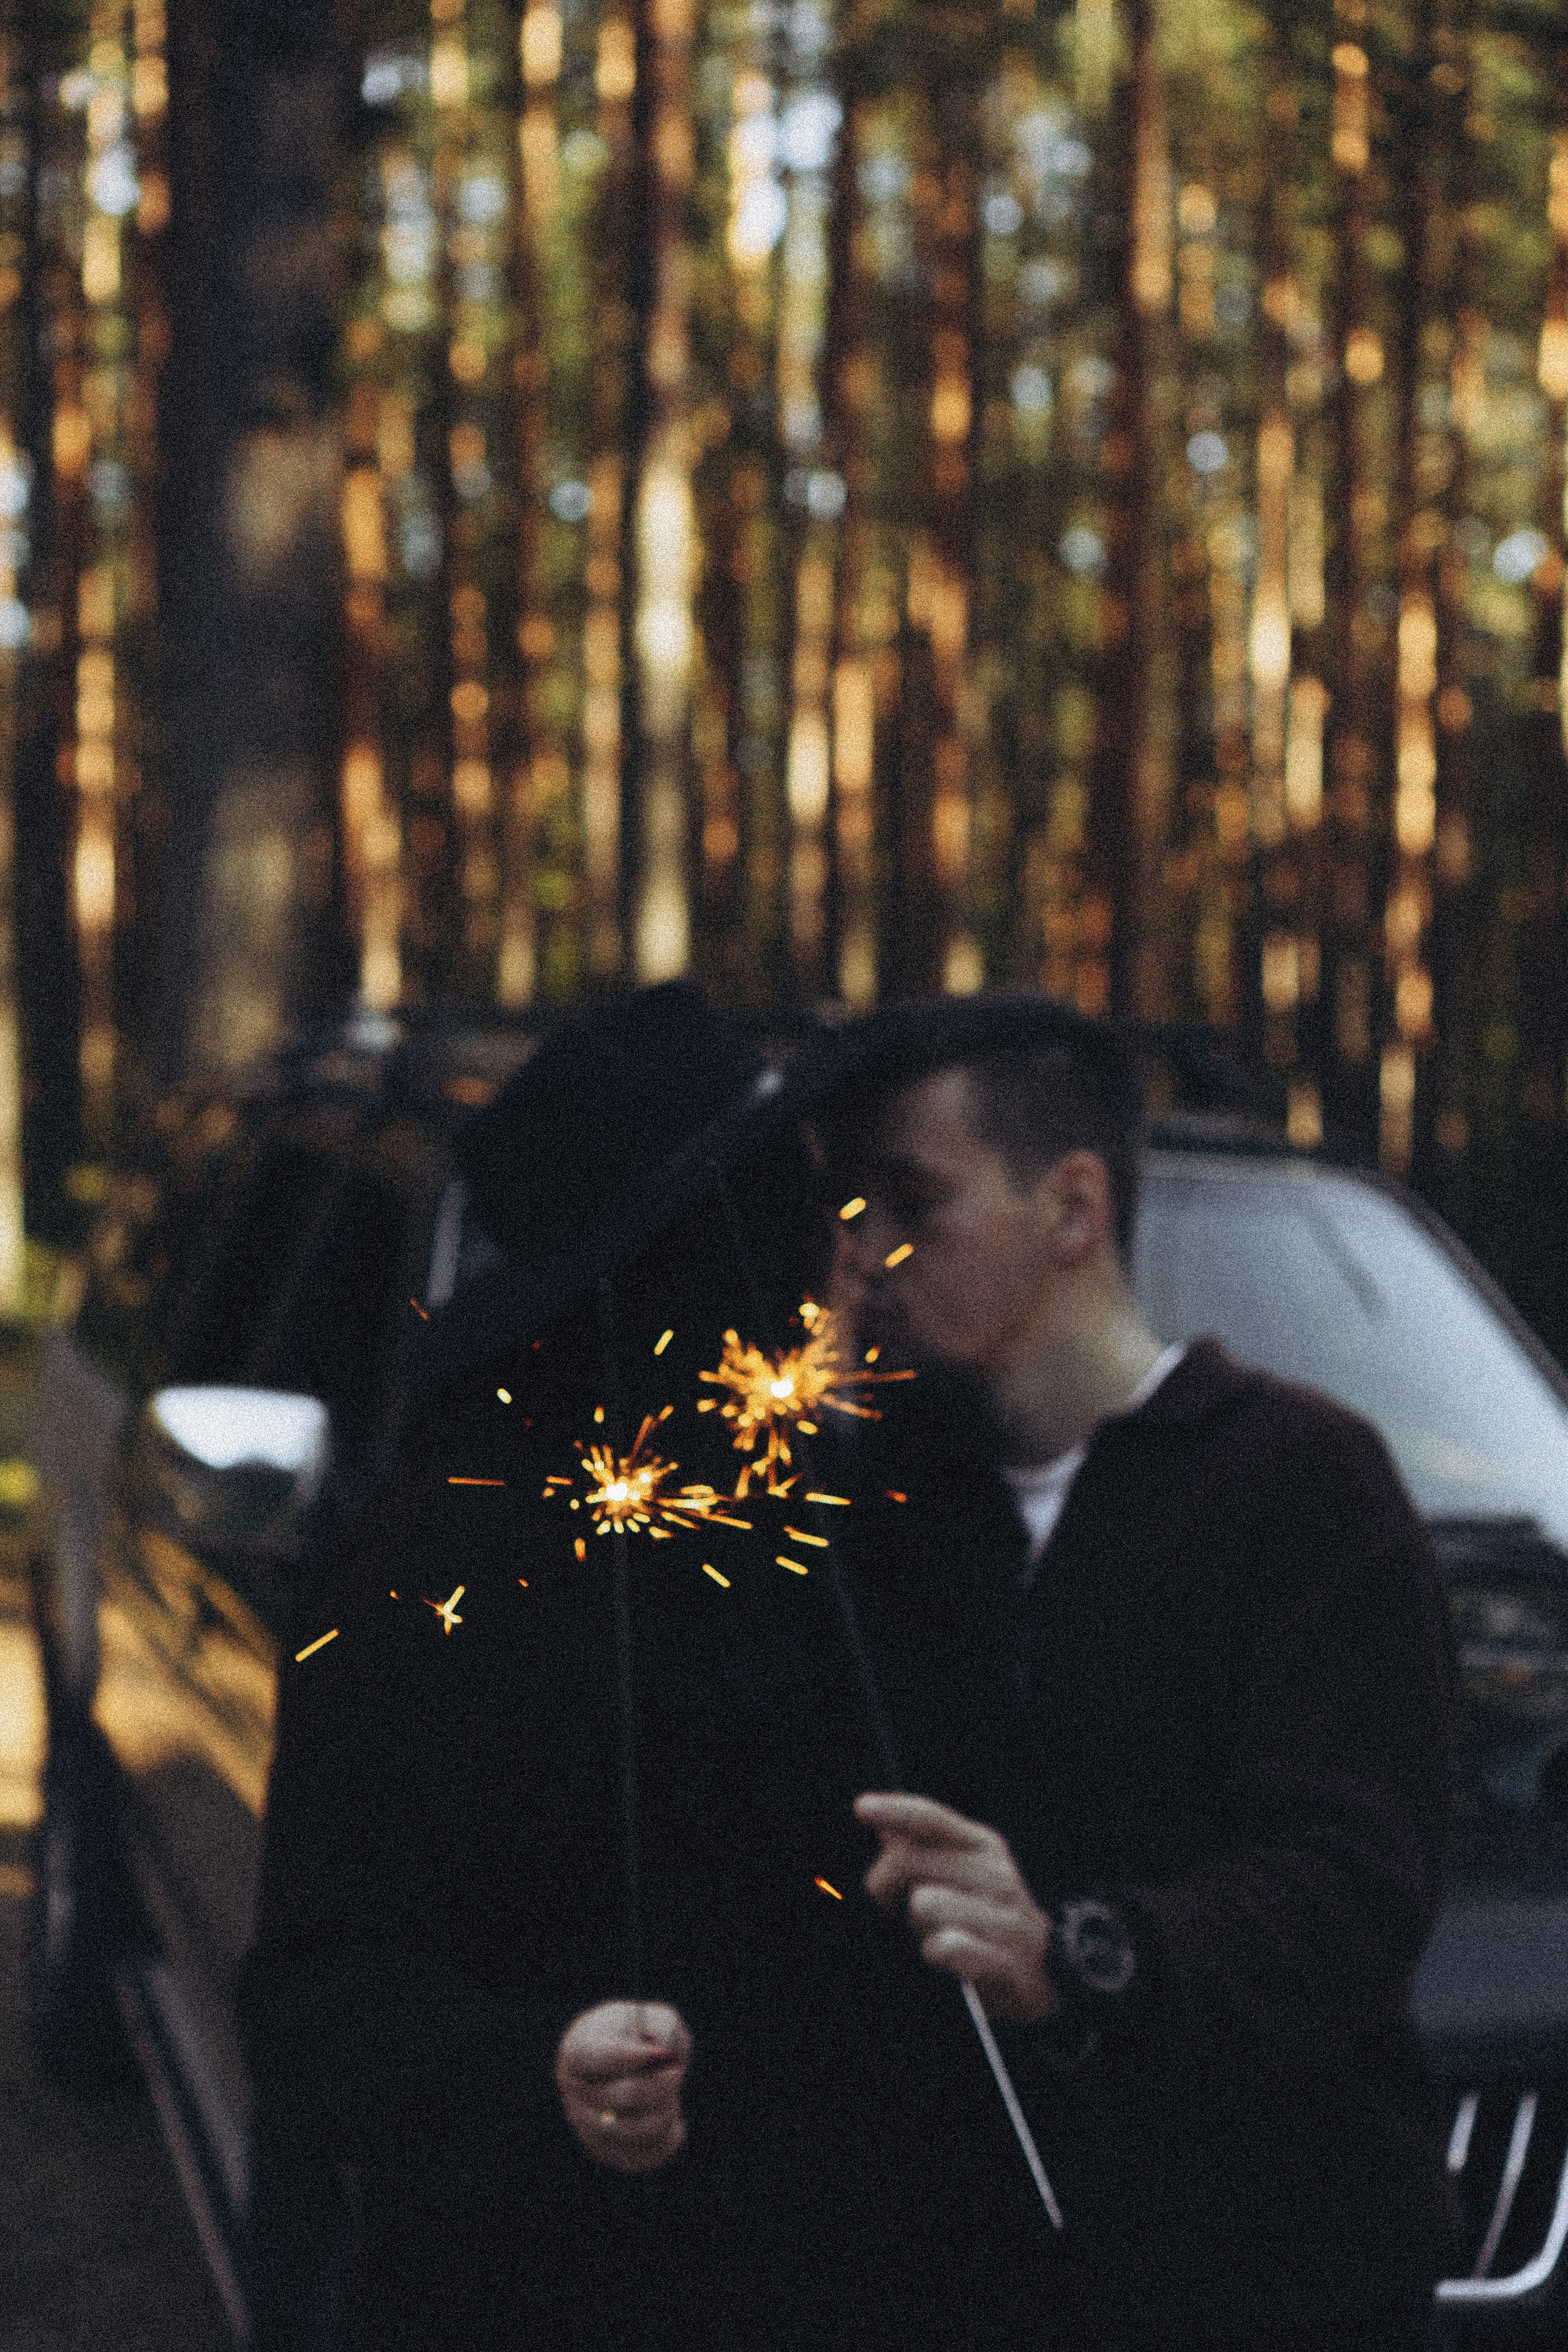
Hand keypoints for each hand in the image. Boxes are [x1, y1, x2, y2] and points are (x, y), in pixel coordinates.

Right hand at [555, 2001, 691, 2172]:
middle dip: (662, 2085)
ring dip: (664, 2113)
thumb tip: (661, 2050)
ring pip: (632, 2132)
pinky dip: (665, 2142)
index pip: (596, 2058)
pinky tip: (674, 2124)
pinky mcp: (602, 2150)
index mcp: (578, 2049)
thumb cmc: (642, 2034)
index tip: (663, 2054)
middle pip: (622, 2097)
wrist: (630, 2063)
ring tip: (671, 2098)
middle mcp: (573, 2089)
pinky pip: (638, 2158)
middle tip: (677, 2070)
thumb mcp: (654, 2016)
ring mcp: (583, 2123)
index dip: (630, 2057)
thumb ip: (661, 2025)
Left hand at [856, 1791, 1058, 2025]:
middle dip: (886, 1888)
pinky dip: (936, 1953)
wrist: (1046, 1972)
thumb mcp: (965, 1873)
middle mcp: (996, 1874)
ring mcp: (1003, 1917)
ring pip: (923, 1904)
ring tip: (935, 1933)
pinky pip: (946, 1946)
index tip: (861, 1807)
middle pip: (908, 1861)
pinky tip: (948, 1956)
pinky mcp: (1003, 1960)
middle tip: (895, 1907)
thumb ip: (926, 1849)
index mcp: (982, 1846)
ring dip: (917, 1926)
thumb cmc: (989, 1917)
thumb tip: (885, 1828)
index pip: (931, 1818)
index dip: (895, 1810)